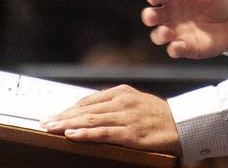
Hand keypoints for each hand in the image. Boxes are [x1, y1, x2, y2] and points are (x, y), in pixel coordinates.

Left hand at [40, 85, 180, 154]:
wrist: (183, 123)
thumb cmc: (158, 115)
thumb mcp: (136, 101)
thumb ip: (115, 104)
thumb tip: (90, 110)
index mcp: (122, 92)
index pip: (88, 100)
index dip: (69, 108)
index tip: (54, 115)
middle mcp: (122, 102)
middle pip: (86, 109)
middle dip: (63, 116)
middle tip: (44, 122)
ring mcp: (126, 117)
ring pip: (91, 120)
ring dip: (68, 125)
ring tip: (51, 129)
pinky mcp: (131, 134)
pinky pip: (104, 133)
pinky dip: (86, 134)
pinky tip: (72, 135)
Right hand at [141, 0, 227, 58]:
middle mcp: (171, 14)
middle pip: (152, 15)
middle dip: (149, 16)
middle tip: (152, 17)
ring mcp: (176, 31)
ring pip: (158, 35)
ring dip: (159, 35)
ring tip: (166, 33)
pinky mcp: (186, 47)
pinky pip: (175, 50)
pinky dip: (173, 50)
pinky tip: (176, 48)